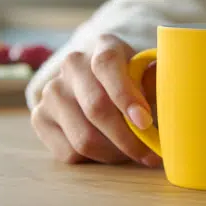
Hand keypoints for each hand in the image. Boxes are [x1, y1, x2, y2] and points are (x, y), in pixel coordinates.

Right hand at [30, 34, 160, 166]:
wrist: (99, 81)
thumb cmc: (133, 78)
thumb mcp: (148, 72)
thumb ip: (156, 78)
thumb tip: (165, 82)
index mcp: (103, 46)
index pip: (107, 66)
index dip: (125, 95)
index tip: (145, 121)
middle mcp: (72, 64)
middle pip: (96, 107)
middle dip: (127, 138)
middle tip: (150, 153)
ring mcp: (52, 91)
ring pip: (83, 137)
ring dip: (114, 153)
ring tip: (133, 153)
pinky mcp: (40, 117)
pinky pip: (69, 152)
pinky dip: (95, 159)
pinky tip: (111, 151)